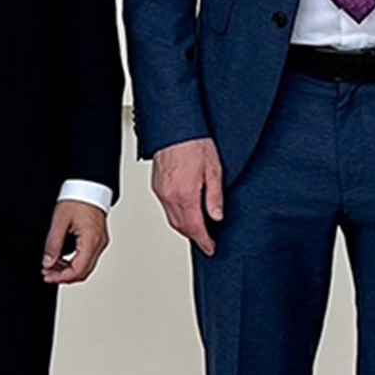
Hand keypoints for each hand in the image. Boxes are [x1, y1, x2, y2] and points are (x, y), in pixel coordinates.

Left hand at [41, 200, 109, 284]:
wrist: (89, 186)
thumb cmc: (77, 199)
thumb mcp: (59, 221)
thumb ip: (53, 244)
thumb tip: (48, 263)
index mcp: (91, 240)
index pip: (78, 270)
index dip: (61, 277)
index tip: (48, 276)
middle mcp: (99, 244)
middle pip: (83, 272)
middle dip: (64, 276)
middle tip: (47, 274)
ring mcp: (100, 242)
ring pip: (86, 267)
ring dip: (68, 270)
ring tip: (51, 267)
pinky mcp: (98, 240)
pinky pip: (87, 258)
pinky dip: (74, 262)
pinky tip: (62, 259)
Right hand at [151, 138, 223, 255]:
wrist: (175, 127)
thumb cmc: (194, 143)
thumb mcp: (214, 170)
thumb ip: (215, 197)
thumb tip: (217, 216)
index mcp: (185, 194)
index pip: (195, 228)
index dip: (205, 241)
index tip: (211, 248)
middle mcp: (169, 196)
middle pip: (182, 227)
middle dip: (195, 237)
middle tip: (207, 241)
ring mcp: (161, 191)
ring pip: (172, 219)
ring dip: (185, 227)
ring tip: (198, 229)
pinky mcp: (157, 186)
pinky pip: (166, 208)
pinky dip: (176, 215)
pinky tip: (185, 212)